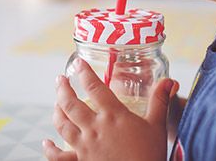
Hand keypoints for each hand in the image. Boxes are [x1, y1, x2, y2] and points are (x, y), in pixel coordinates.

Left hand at [43, 58, 178, 160]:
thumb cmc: (150, 155)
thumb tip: (169, 81)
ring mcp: (85, 146)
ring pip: (63, 124)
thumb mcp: (157, 126)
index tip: (78, 63)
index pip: (94, 88)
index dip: (84, 73)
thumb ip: (160, 101)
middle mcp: (95, 128)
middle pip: (71, 104)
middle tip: (59, 79)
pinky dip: (50, 148)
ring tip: (56, 102)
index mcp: (113, 115)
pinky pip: (59, 156)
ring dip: (57, 111)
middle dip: (63, 89)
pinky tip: (46, 142)